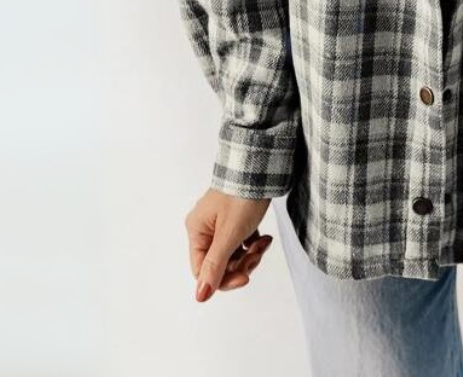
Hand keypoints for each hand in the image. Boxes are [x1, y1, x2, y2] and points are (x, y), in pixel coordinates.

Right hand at [185, 187, 273, 301]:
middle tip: (258, 254)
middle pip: (220, 262)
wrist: (261, 165)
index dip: (224, 279)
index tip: (245, 278)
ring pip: (233, 253)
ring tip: (264, 242)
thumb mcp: (230, 234)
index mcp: (197, 230)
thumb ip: (215, 265)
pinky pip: (242, 240)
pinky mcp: (235, 217)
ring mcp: (220, 221)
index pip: (203, 270)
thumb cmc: (242, 196)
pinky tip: (266, 237)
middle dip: (242, 264)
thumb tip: (200, 296)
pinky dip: (254, 242)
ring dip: (251, 253)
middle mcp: (205, 226)